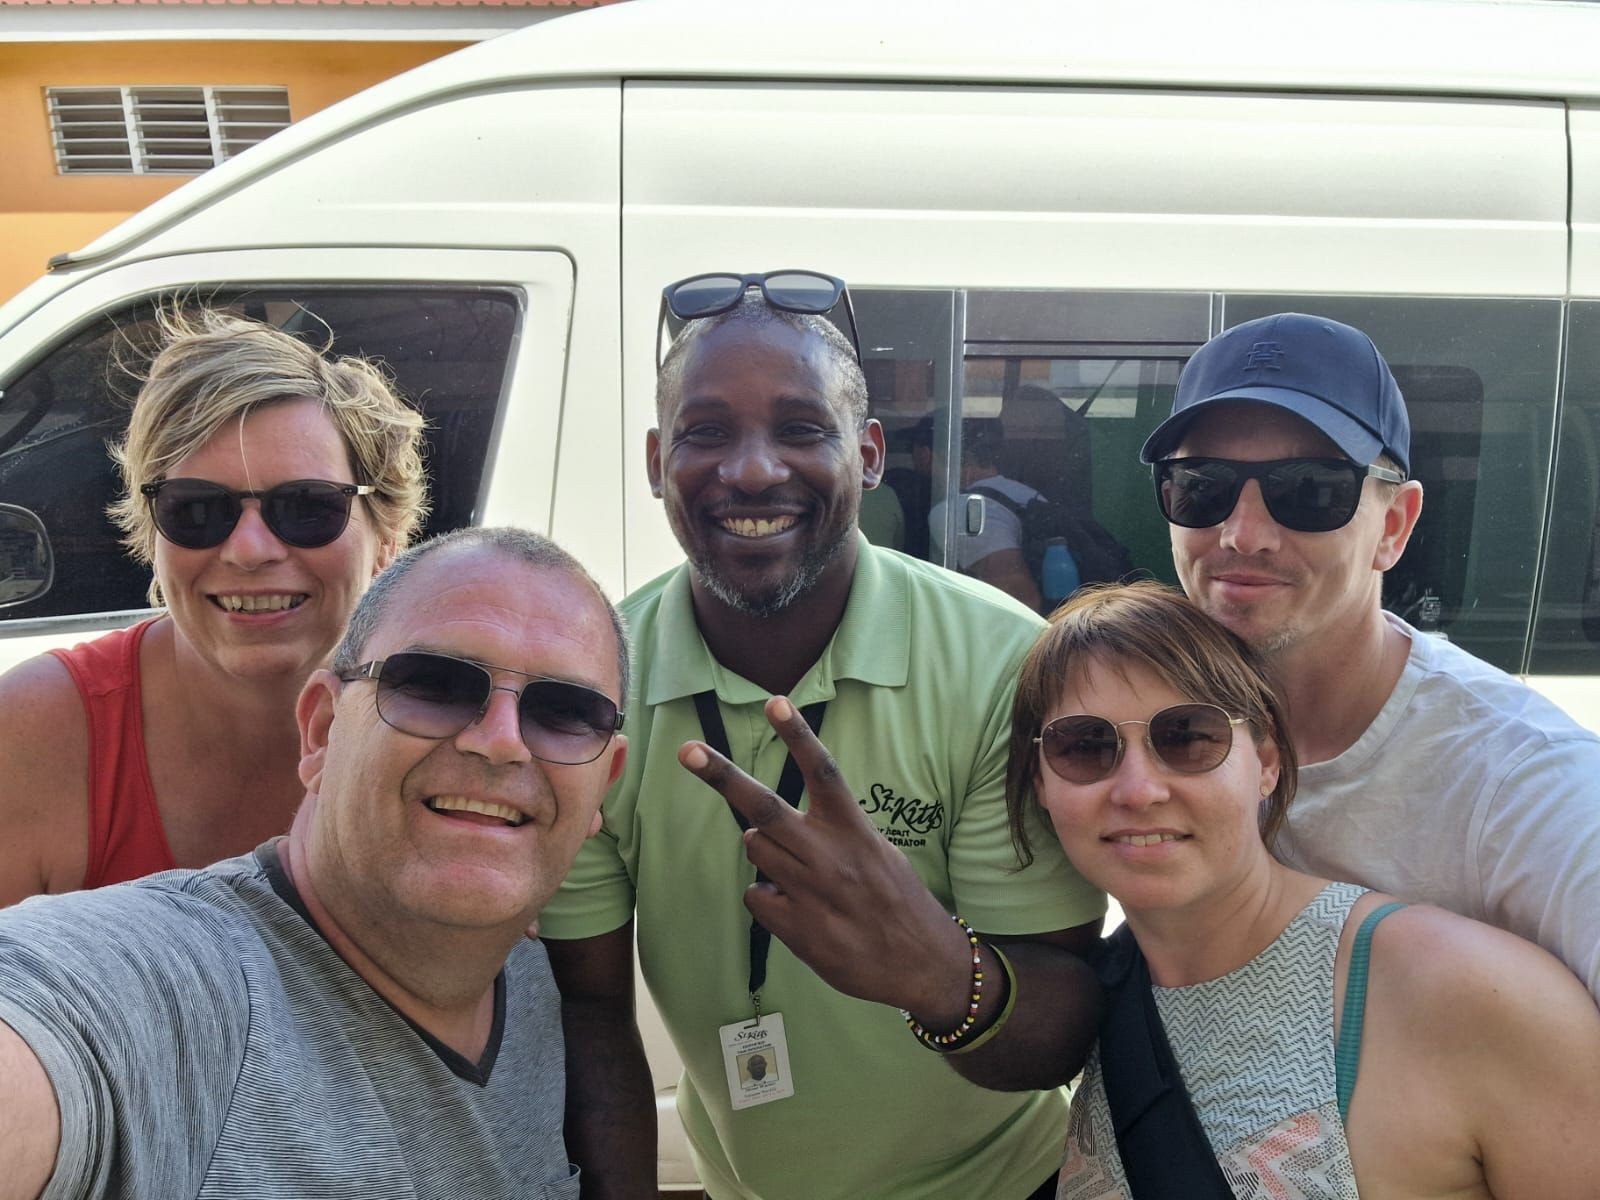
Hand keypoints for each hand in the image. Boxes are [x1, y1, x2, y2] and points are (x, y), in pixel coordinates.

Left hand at [678, 696, 973, 1025]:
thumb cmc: (897, 901)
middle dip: (722, 777)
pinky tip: (797, 910)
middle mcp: (831, 856)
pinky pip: (756, 896)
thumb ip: (832, 833)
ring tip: (797, 872)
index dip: (797, 735)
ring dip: (764, 853)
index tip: (774, 702)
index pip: (822, 772)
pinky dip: (767, 897)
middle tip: (687, 751)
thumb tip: (771, 830)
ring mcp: (811, 893)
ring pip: (755, 849)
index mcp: (855, 831)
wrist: (921, 965)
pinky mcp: (797, 929)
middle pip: (764, 808)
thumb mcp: (878, 852)